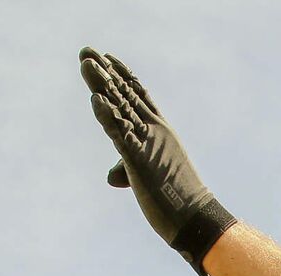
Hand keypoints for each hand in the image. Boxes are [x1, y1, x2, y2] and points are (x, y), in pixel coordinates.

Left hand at [78, 47, 236, 275]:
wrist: (195, 218)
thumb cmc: (177, 201)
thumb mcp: (150, 178)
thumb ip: (128, 168)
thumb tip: (112, 176)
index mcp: (160, 132)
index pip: (139, 97)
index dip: (122, 76)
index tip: (107, 59)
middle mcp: (155, 130)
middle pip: (125, 94)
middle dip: (103, 72)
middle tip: (85, 51)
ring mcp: (147, 143)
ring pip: (120, 108)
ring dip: (101, 84)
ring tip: (85, 63)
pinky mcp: (139, 159)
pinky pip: (119, 134)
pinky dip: (106, 116)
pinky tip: (95, 99)